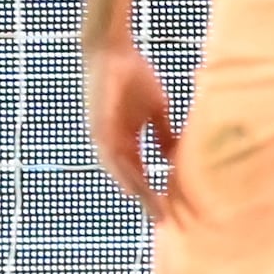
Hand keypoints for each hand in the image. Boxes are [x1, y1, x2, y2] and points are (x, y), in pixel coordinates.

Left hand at [88, 38, 178, 213]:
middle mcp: (110, 145)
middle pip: (130, 180)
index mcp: (124, 141)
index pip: (140, 174)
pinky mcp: (99, 128)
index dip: (154, 192)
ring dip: (138, 193)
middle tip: (164, 222)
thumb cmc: (131, 75)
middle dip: (147, 201)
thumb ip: (163, 133)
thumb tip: (174, 156)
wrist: (112, 51)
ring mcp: (102, 138)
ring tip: (154, 210)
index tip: (170, 212)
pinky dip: (125, 173)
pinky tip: (136, 188)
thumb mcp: (155, 109)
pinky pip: (112, 157)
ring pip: (121, 174)